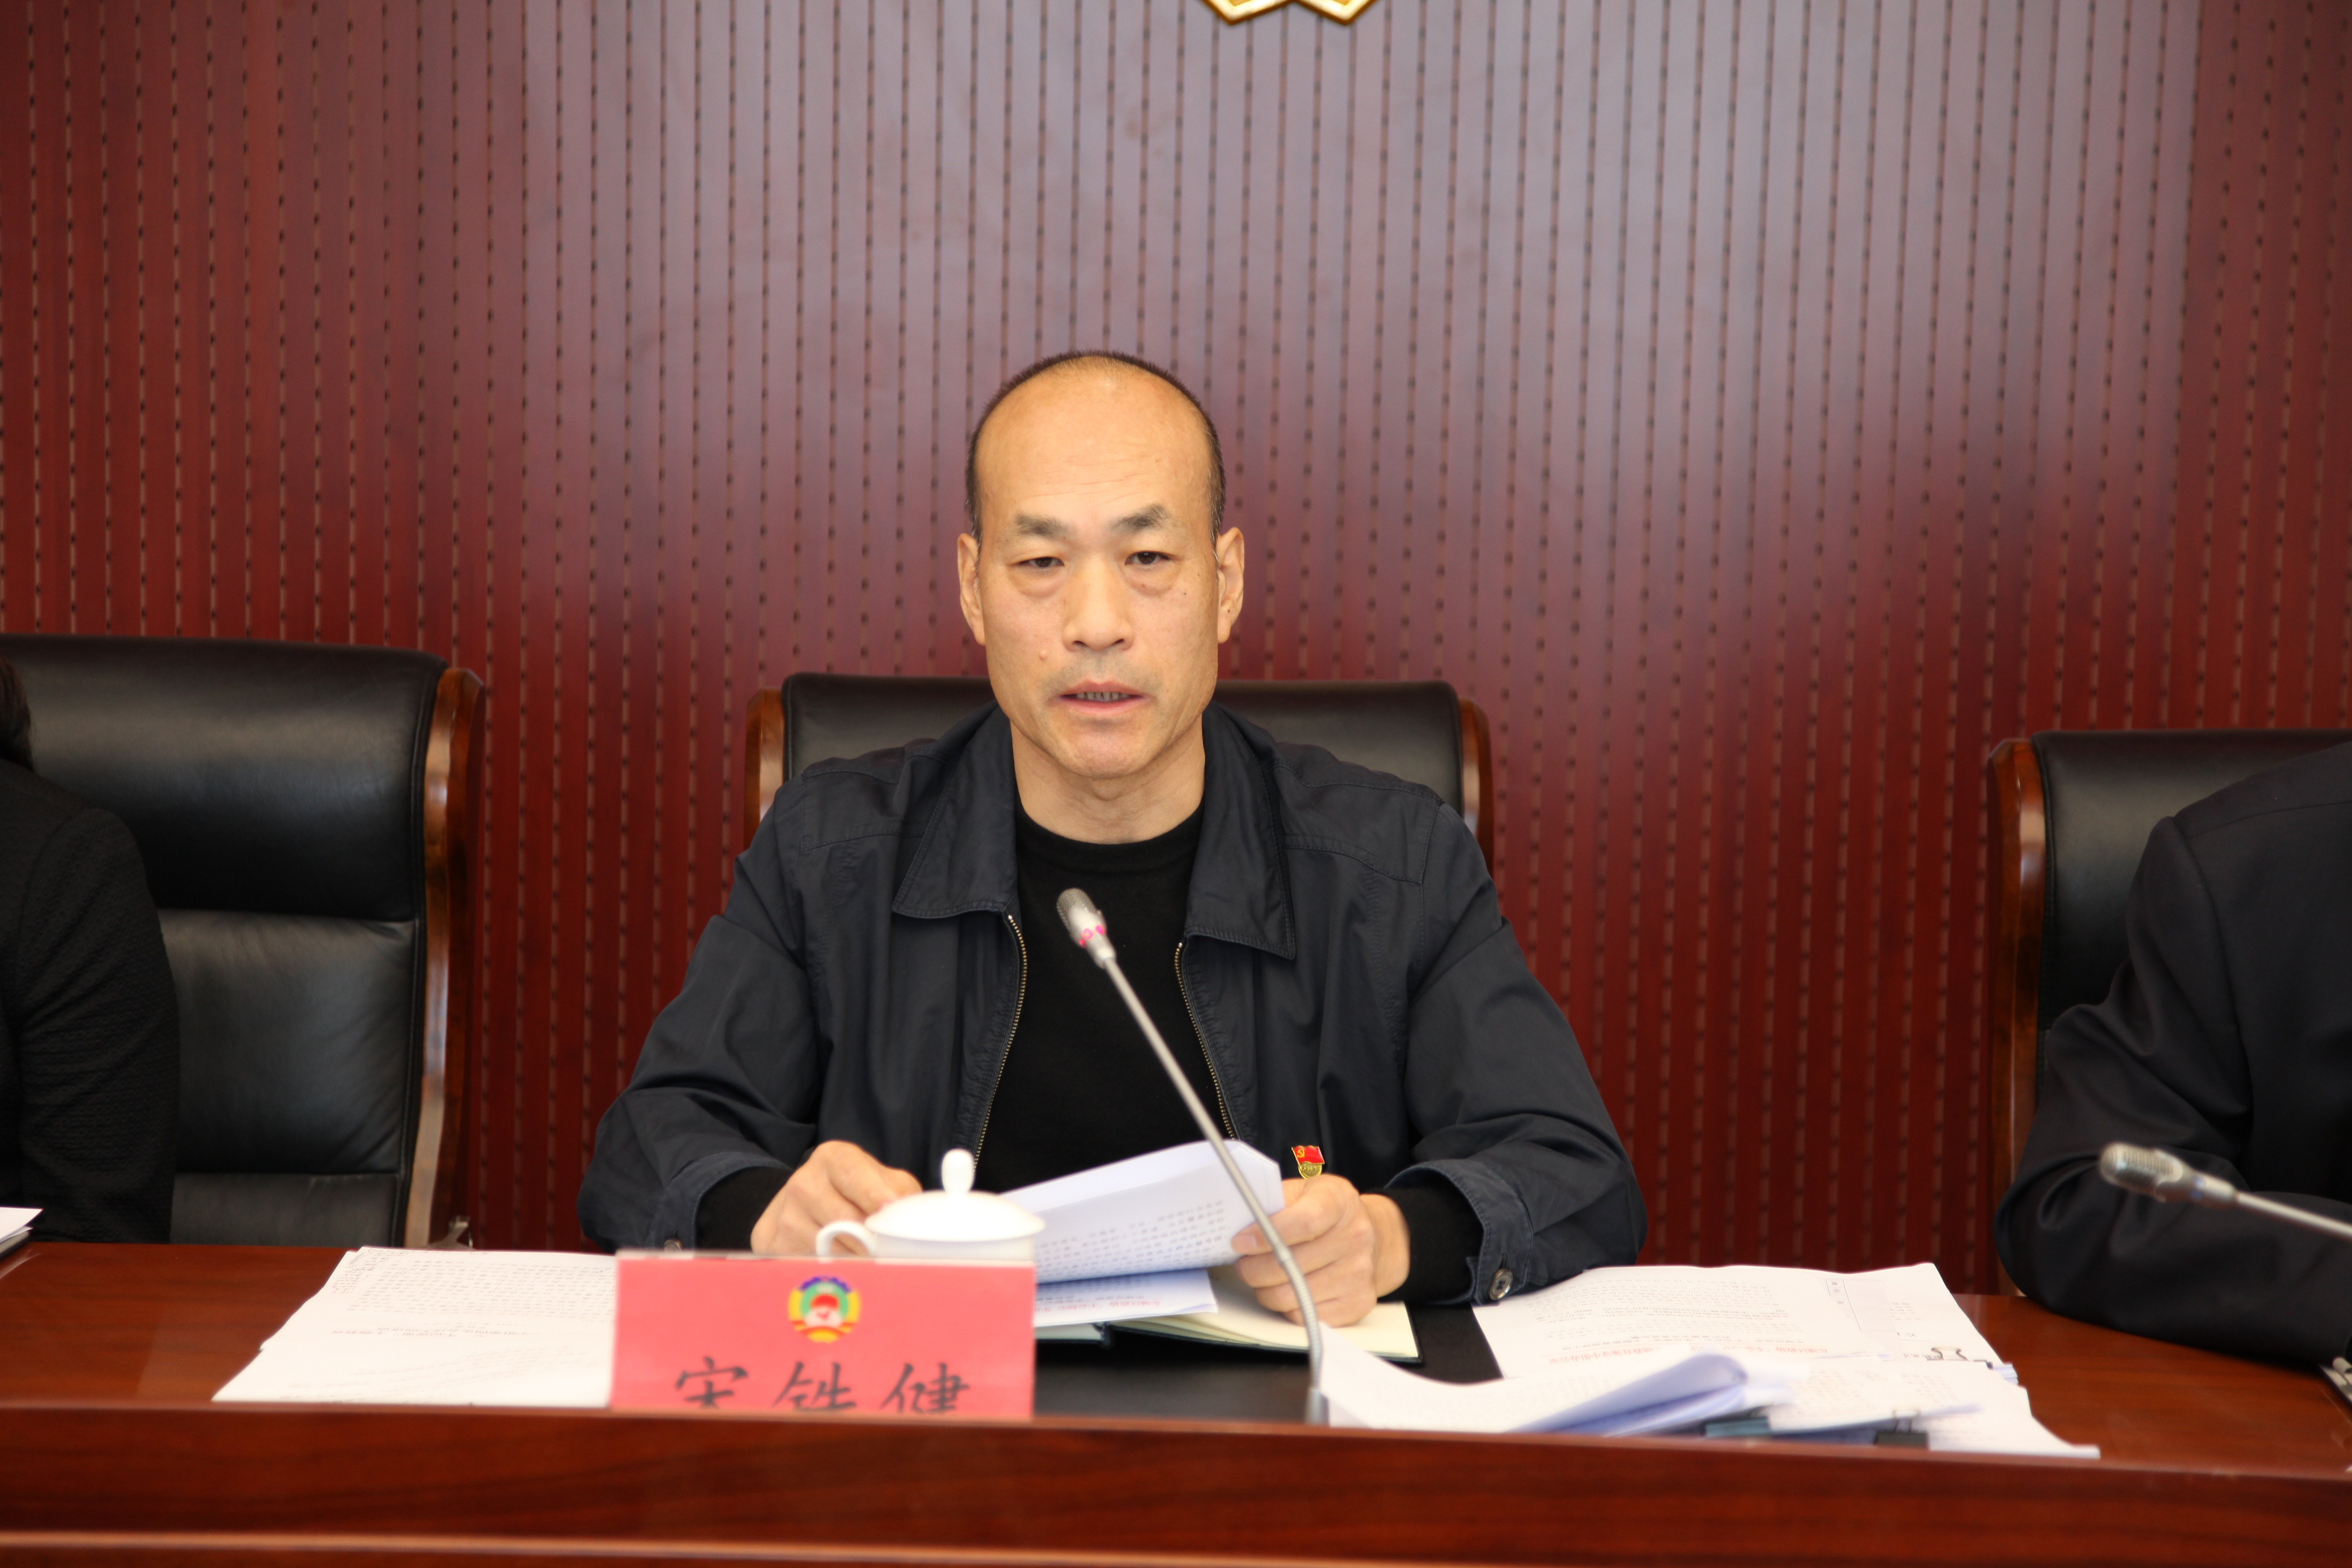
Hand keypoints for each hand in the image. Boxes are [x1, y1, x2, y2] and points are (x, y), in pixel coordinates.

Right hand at [748, 1140, 920, 1254]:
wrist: (804, 1205)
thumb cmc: (856, 1193)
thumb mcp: (882, 1182)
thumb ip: (901, 1195)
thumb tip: (911, 1218)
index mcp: (834, 1158)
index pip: (853, 1175)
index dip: (873, 1194)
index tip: (887, 1210)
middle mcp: (804, 1182)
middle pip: (844, 1219)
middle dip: (871, 1239)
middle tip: (891, 1252)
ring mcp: (786, 1215)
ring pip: (829, 1247)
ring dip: (856, 1260)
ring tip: (869, 1260)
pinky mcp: (774, 1244)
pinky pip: (811, 1266)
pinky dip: (833, 1271)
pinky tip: (843, 1267)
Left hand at [1230, 1175, 1410, 1326]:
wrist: (1371, 1236)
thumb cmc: (1326, 1212)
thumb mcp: (1302, 1192)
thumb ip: (1274, 1204)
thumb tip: (1240, 1227)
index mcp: (1339, 1202)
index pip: (1304, 1222)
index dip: (1266, 1235)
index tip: (1240, 1242)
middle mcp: (1355, 1237)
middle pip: (1291, 1264)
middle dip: (1253, 1268)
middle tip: (1243, 1263)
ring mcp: (1359, 1273)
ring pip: (1292, 1295)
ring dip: (1265, 1289)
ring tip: (1262, 1276)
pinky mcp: (1357, 1302)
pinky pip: (1305, 1315)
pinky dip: (1286, 1306)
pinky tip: (1287, 1288)